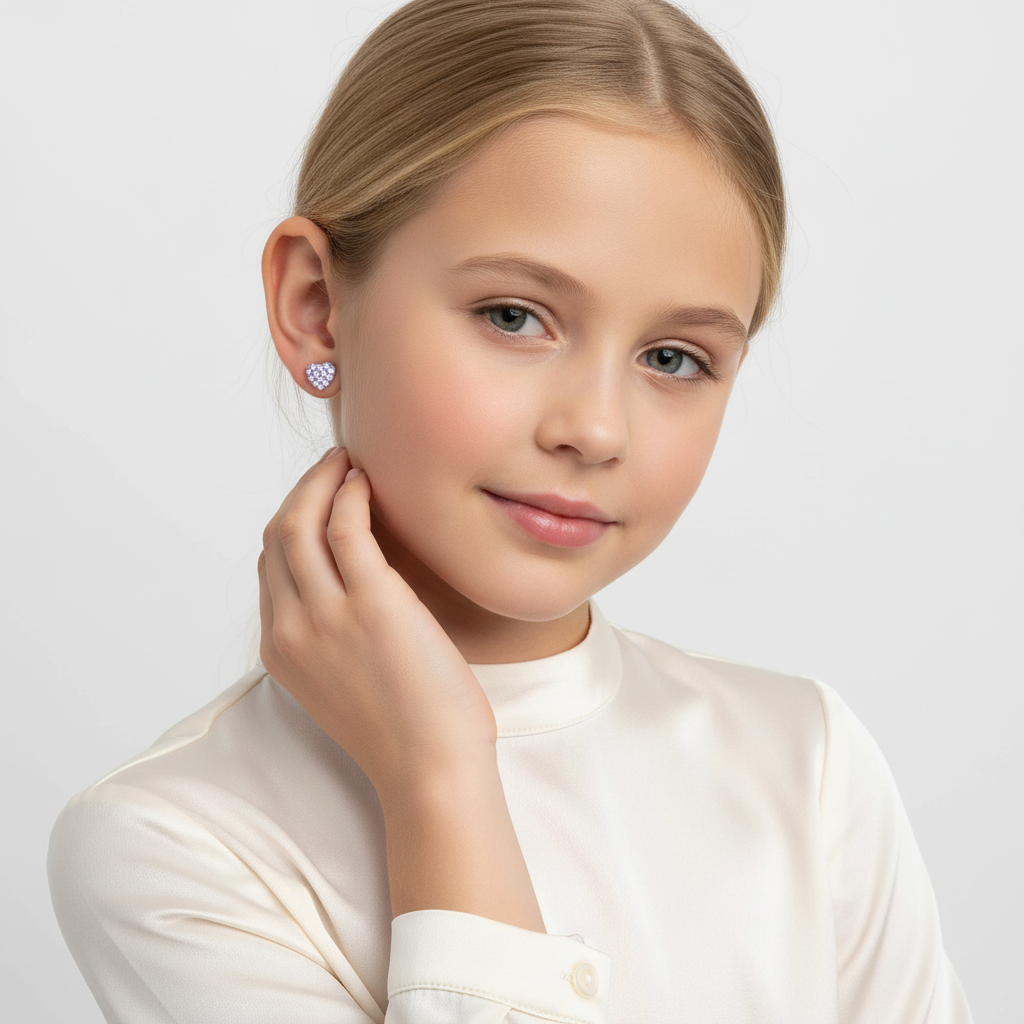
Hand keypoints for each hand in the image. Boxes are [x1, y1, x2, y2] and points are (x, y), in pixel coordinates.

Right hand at [257, 447, 497, 803]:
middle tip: (330, 467)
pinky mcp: (371, 603)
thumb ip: (333, 637)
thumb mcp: (344, 684)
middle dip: (299, 492)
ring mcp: (326, 615)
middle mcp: (291, 629)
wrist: (430, 769)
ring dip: (320, 481)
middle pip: (276, 537)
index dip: (291, 523)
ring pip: (300, 523)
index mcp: (280, 651)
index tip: (317, 499)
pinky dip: (349, 495)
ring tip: (348, 462)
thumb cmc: (404, 731)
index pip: (270, 568)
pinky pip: (345, 528)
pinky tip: (365, 482)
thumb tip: (354, 588)